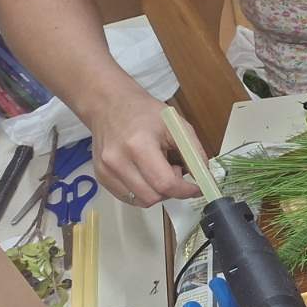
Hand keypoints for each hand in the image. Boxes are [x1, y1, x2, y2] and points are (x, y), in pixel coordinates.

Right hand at [89, 88, 202, 206]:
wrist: (109, 105)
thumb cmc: (144, 113)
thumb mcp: (177, 125)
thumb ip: (194, 151)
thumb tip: (205, 175)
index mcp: (139, 145)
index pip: (165, 183)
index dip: (186, 190)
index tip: (197, 188)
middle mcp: (118, 161)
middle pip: (153, 196)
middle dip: (172, 191)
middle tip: (176, 171)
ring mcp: (106, 170)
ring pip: (141, 201)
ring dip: (158, 193)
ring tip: (160, 171)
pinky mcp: (101, 176)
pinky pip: (128, 197)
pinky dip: (144, 192)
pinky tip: (147, 175)